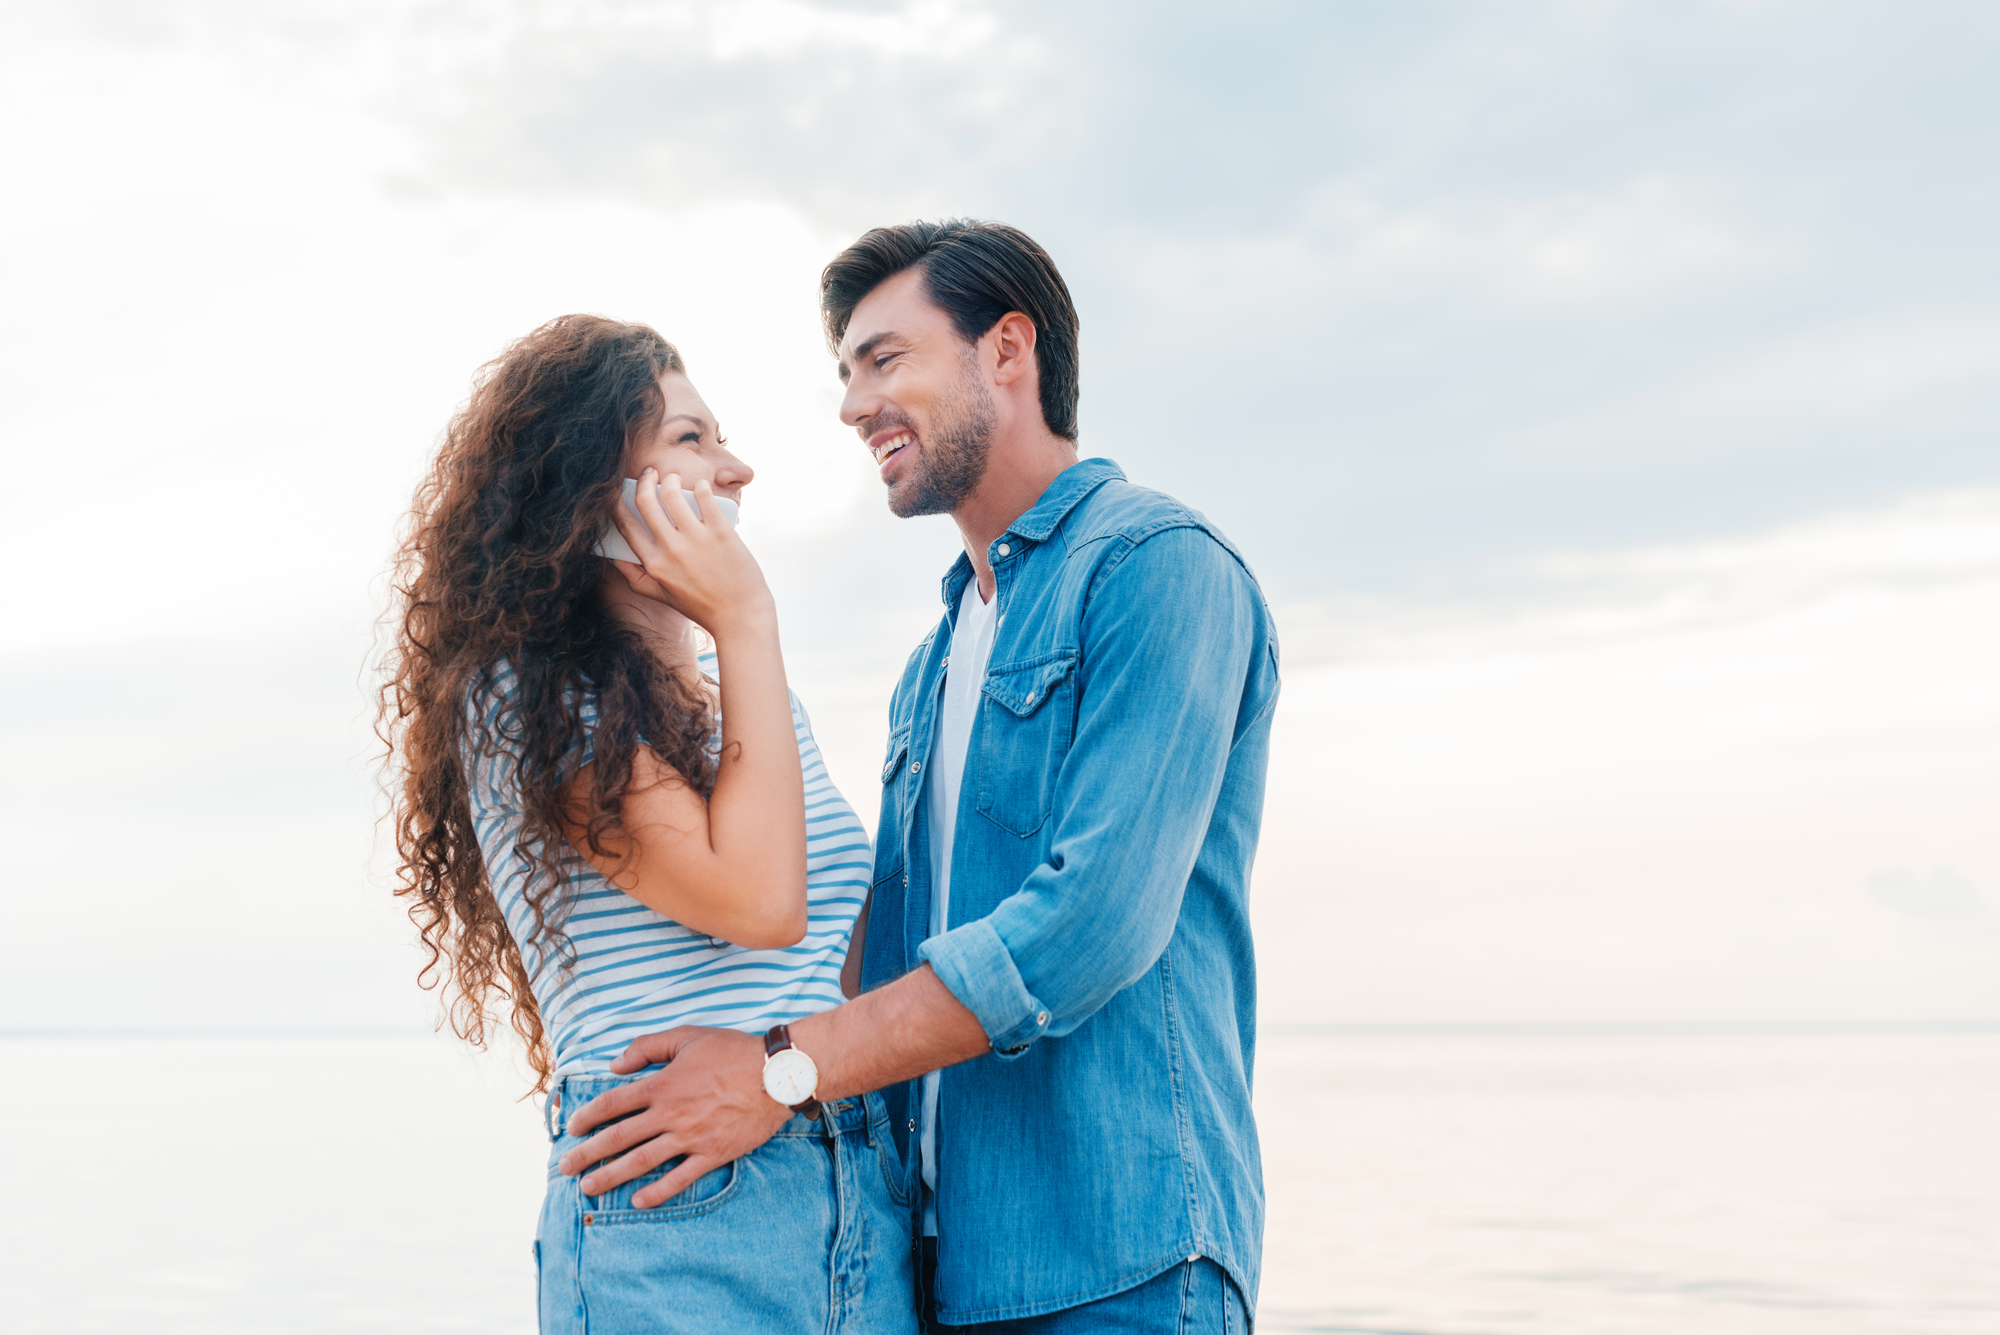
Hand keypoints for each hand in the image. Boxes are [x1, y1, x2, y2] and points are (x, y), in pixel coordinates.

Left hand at [557, 1026, 789, 1207]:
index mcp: (661, 1084)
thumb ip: (648, 1047)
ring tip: (589, 1188)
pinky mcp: (713, 1153)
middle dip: (587, 1153)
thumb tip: (615, 1065)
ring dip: (612, 1176)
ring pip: (642, 1161)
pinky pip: (680, 1178)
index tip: (572, 1127)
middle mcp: (671, 1114)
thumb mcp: (687, 1036)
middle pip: (619, 1137)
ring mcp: (691, 1137)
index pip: (613, 1103)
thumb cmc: (732, 1051)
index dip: (588, 1116)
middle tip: (565, 1167)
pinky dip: (658, 1192)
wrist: (776, 1074)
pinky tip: (638, 1201)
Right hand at [609, 469, 774, 637]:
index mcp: (654, 563)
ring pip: (671, 494)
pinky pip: (704, 498)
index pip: (625, 524)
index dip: (617, 502)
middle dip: (644, 480)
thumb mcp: (663, 596)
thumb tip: (615, 559)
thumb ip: (637, 579)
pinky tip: (701, 487)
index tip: (620, 491)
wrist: (740, 616)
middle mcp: (671, 549)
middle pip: (645, 501)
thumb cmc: (702, 607)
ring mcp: (696, 539)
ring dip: (670, 480)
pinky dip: (700, 488)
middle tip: (650, 473)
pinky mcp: (720, 533)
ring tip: (674, 478)